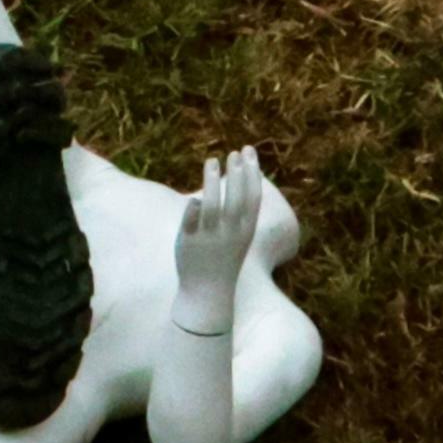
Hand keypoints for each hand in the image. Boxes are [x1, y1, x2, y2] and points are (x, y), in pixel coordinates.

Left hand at [174, 147, 265, 309]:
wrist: (208, 291)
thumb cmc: (223, 259)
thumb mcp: (237, 235)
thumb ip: (238, 212)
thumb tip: (238, 182)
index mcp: (246, 230)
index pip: (253, 197)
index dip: (253, 173)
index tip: (249, 152)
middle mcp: (231, 233)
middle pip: (236, 198)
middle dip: (238, 173)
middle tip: (234, 151)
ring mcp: (210, 237)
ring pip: (212, 207)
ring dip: (213, 183)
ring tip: (211, 161)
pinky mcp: (189, 241)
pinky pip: (191, 221)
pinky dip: (193, 209)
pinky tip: (195, 198)